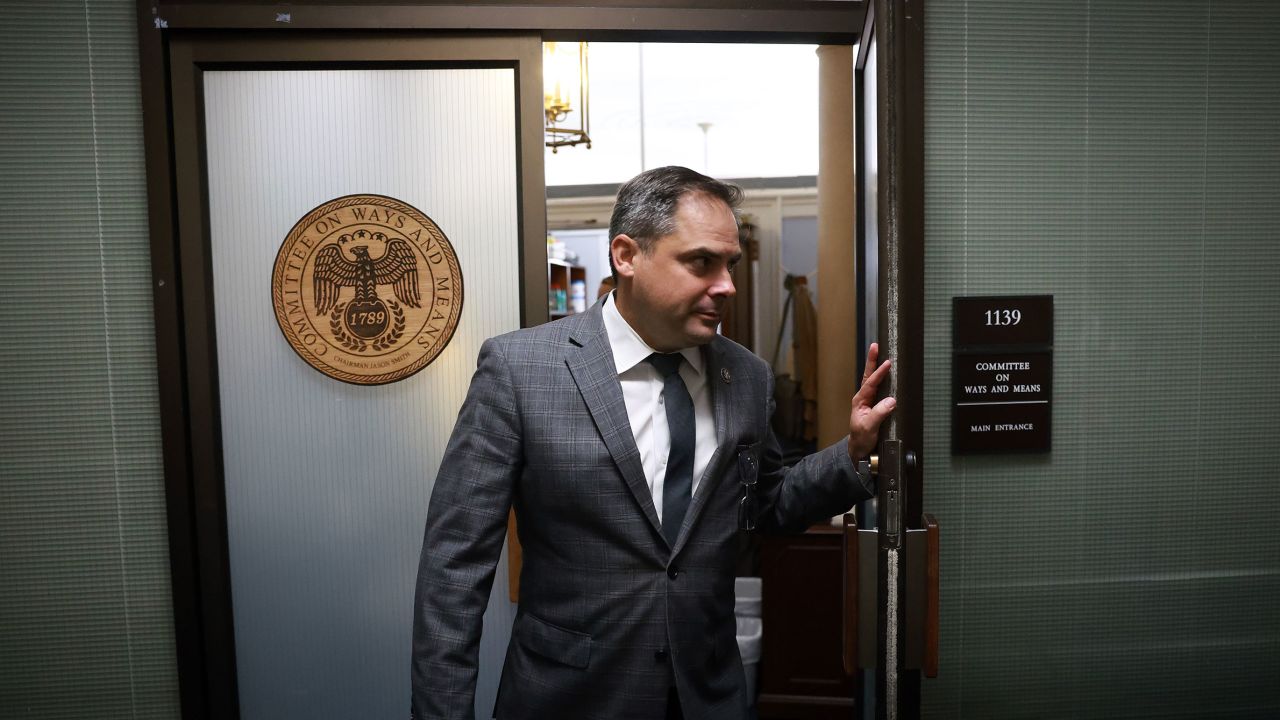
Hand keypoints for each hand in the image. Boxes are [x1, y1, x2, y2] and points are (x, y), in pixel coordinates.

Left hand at [847, 342, 895, 459]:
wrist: (860, 449)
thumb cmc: (862, 439)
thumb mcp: (869, 427)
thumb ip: (879, 414)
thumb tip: (891, 401)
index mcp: (860, 401)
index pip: (870, 383)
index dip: (879, 373)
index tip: (887, 363)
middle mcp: (863, 398)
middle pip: (868, 376)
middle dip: (872, 361)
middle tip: (875, 346)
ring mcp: (869, 401)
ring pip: (873, 380)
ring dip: (876, 367)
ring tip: (880, 352)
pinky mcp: (876, 405)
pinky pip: (879, 388)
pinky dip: (883, 378)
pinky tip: (888, 371)